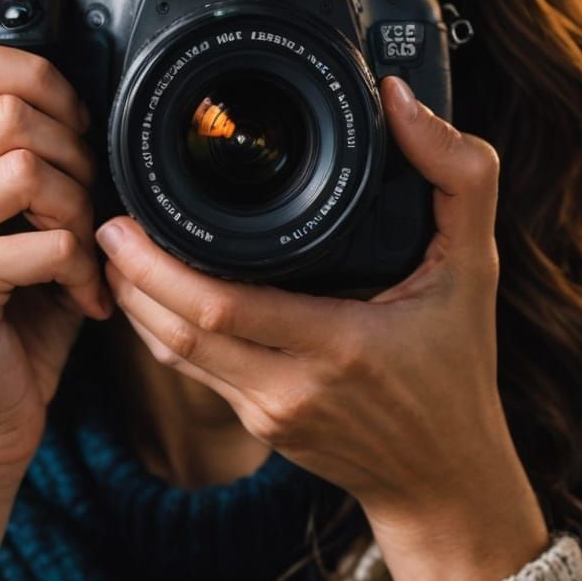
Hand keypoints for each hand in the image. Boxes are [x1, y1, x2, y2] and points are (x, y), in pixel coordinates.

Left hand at [96, 75, 542, 553]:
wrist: (445, 479)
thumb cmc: (458, 367)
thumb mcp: (476, 265)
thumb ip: (456, 175)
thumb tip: (401, 100)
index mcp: (340, 344)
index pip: (224, 306)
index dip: (161, 264)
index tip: (133, 213)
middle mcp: (292, 386)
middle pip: (181, 330)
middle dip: (132, 275)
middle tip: (106, 222)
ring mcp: (267, 412)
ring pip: (175, 355)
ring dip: (136, 303)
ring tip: (112, 249)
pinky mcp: (256, 425)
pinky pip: (192, 372)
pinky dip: (160, 330)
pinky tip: (146, 293)